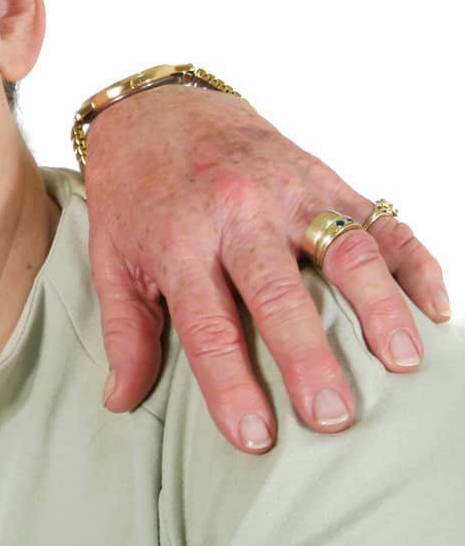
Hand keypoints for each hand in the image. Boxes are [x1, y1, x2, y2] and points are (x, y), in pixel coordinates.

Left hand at [83, 85, 448, 452]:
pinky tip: (434, 306)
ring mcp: (285, 191)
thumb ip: (125, 330)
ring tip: (403, 363)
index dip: (230, 384)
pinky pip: (377, 218)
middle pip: (279, 291)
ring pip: (343, 248)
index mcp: (177, 241)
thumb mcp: (112, 258)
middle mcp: (235, 213)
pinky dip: (412, 260)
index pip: (207, 325)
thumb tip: (120, 400)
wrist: (156, 108)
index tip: (254, 437)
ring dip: (378, 307)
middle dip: (308, 356)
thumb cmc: (134, 194)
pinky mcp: (322, 175)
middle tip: (333, 415)